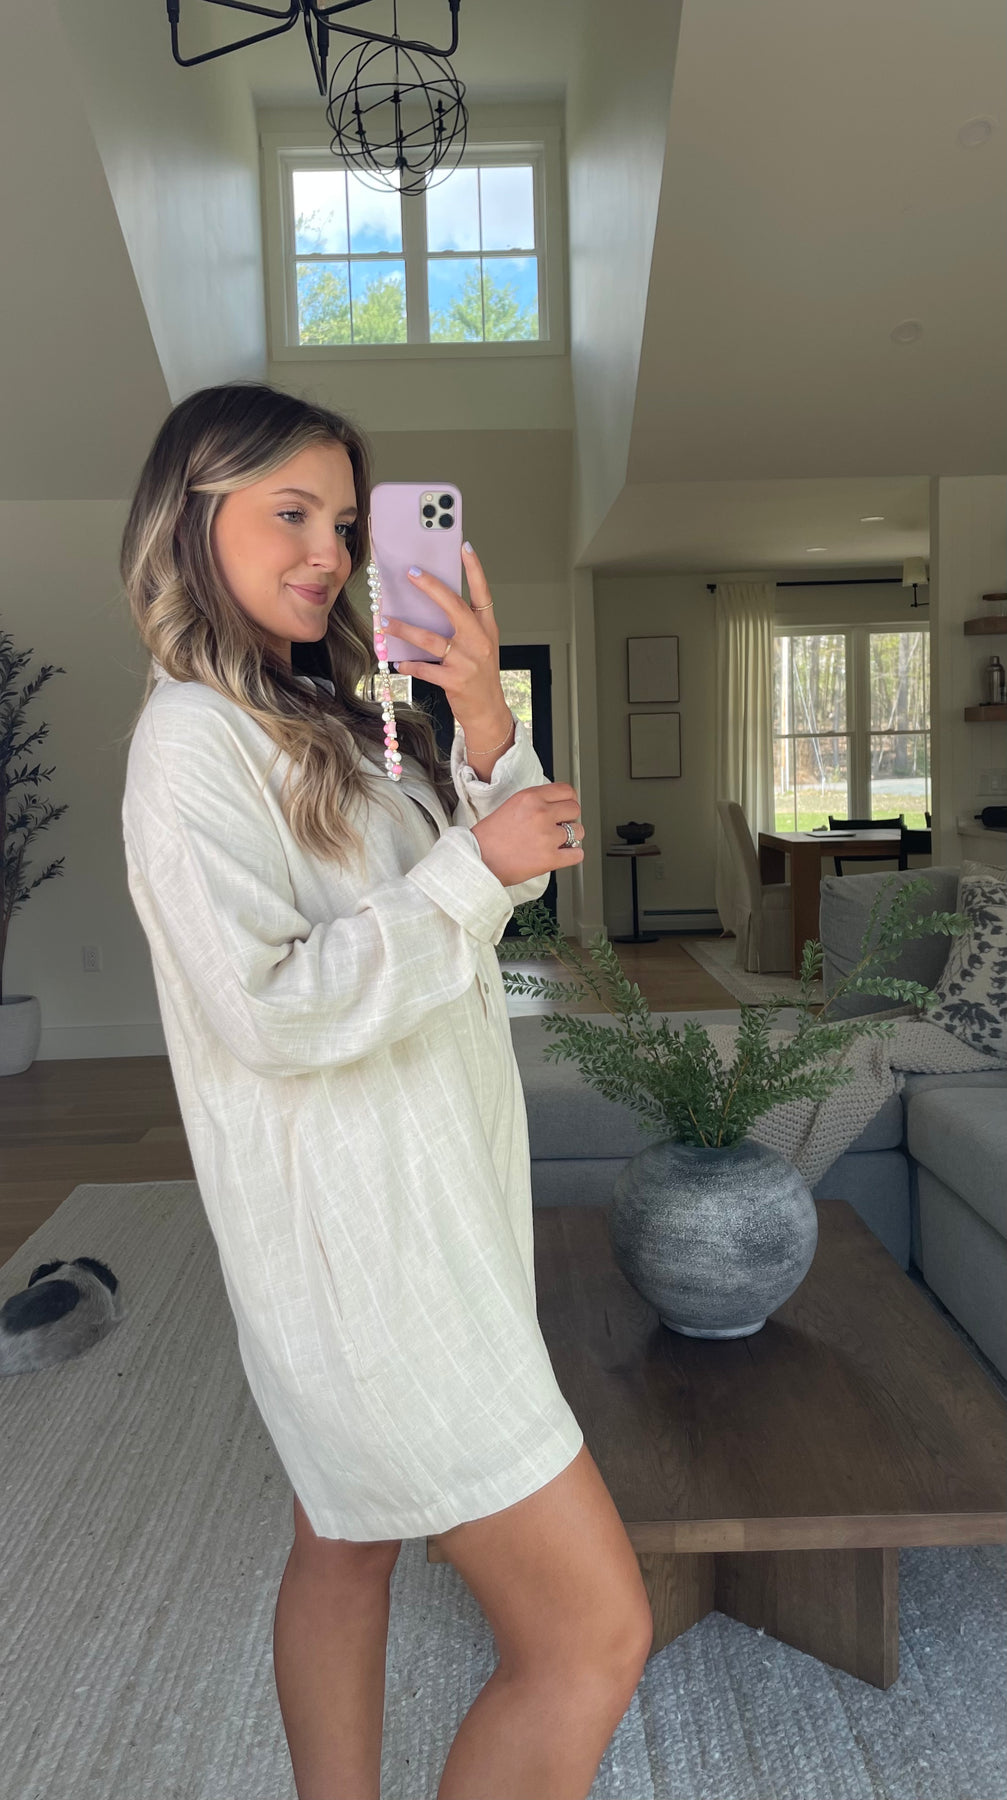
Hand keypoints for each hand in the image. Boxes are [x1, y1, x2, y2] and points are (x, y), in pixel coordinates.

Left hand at [375, 542, 505, 724]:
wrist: (489, 712)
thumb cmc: (480, 676)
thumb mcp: (480, 646)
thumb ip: (463, 627)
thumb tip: (431, 605)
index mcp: (487, 629)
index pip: (483, 593)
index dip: (475, 569)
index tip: (465, 547)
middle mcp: (479, 641)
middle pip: (454, 607)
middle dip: (431, 588)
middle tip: (411, 574)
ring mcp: (467, 662)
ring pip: (430, 639)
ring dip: (405, 630)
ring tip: (386, 622)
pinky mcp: (455, 681)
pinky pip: (425, 668)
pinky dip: (410, 665)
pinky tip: (398, 662)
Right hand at [471, 784, 586, 885]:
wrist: (477, 860)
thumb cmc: (488, 837)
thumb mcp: (511, 806)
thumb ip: (535, 803)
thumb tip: (555, 806)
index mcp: (530, 798)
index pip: (566, 790)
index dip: (568, 800)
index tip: (566, 807)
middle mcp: (541, 814)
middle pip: (575, 809)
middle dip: (569, 818)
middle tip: (559, 826)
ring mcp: (547, 837)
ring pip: (579, 831)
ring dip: (571, 838)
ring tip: (556, 842)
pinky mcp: (550, 858)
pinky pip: (577, 854)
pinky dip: (572, 855)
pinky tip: (562, 855)